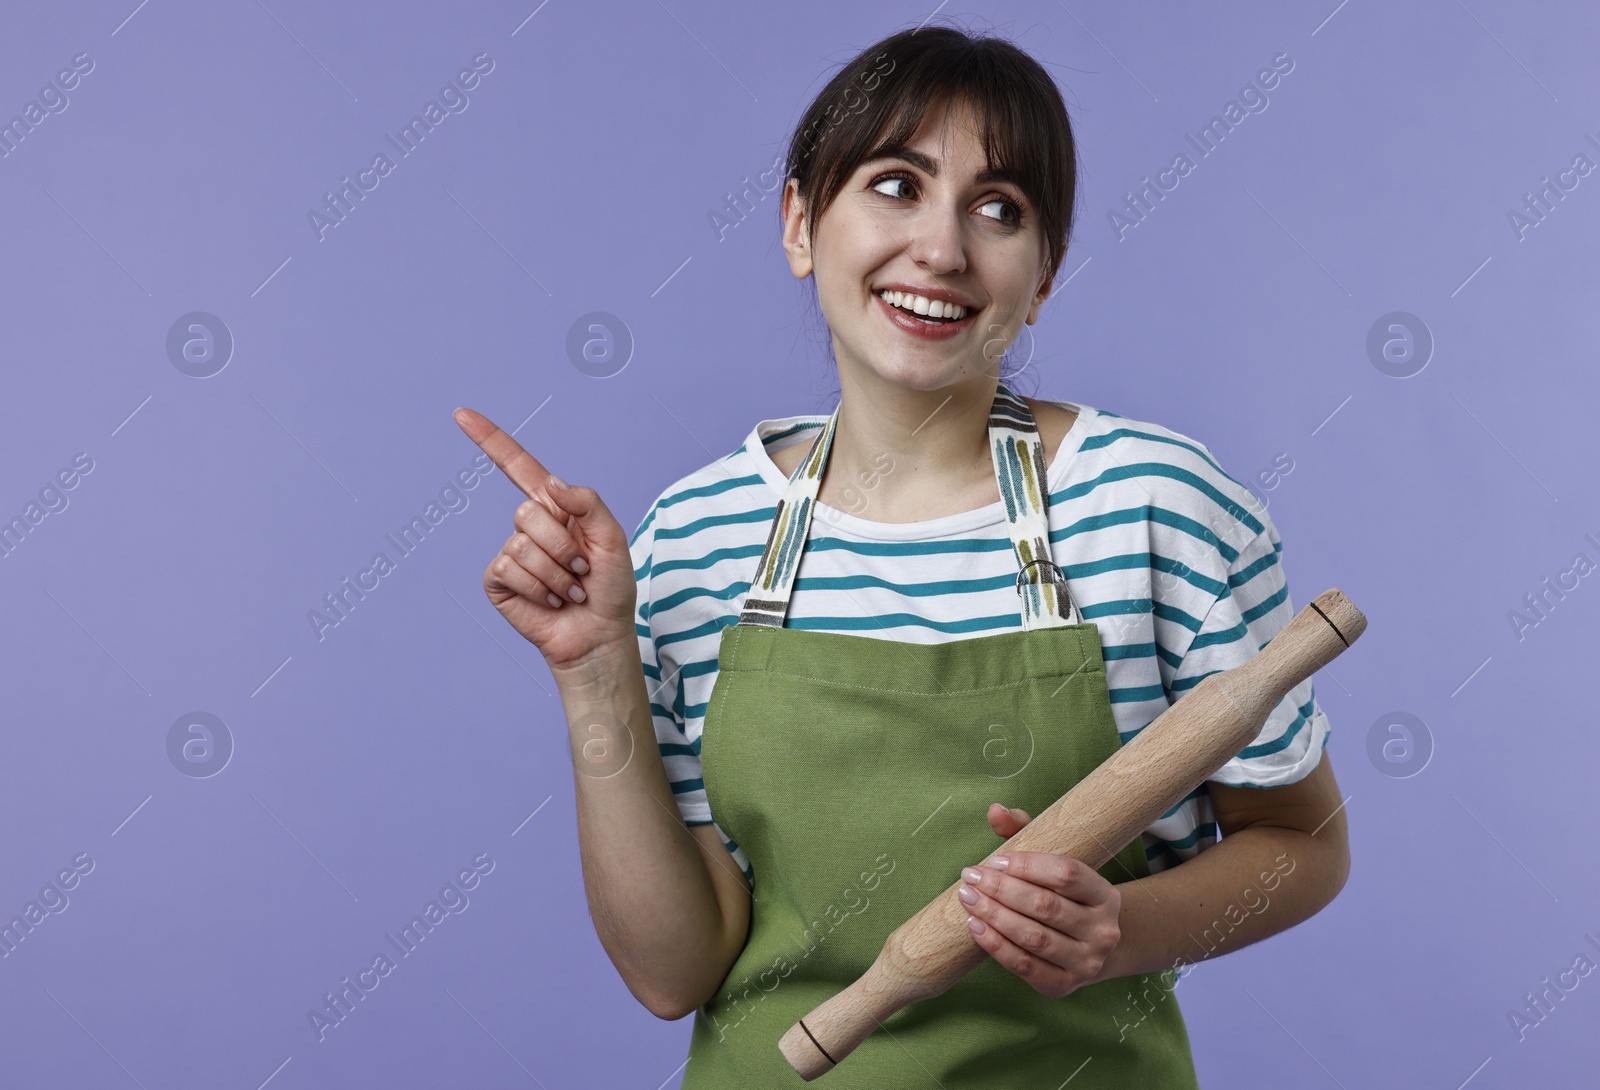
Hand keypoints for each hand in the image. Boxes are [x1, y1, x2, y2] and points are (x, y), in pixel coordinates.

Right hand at [453, 407, 635, 672]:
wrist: (599, 634)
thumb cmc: (610, 587)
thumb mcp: (612, 539)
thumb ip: (588, 504)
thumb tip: (551, 485)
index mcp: (555, 507)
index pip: (518, 466)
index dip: (490, 440)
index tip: (461, 414)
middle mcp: (530, 526)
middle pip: (528, 512)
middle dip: (562, 545)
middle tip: (581, 568)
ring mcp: (511, 552)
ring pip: (521, 544)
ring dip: (555, 573)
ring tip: (569, 589)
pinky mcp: (499, 581)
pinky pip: (509, 568)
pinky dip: (537, 587)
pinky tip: (549, 601)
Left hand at [954, 804, 1121, 997]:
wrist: (1090, 948)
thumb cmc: (1065, 897)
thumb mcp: (1054, 863)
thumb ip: (1025, 831)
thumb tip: (994, 810)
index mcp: (1104, 895)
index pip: (1068, 874)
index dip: (1028, 865)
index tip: (996, 860)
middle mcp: (1102, 931)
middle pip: (1046, 906)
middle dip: (1002, 890)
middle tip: (971, 876)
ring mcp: (1086, 962)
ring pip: (1034, 937)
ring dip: (995, 916)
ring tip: (968, 898)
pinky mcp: (1063, 985)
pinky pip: (1025, 965)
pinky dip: (996, 946)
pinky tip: (975, 927)